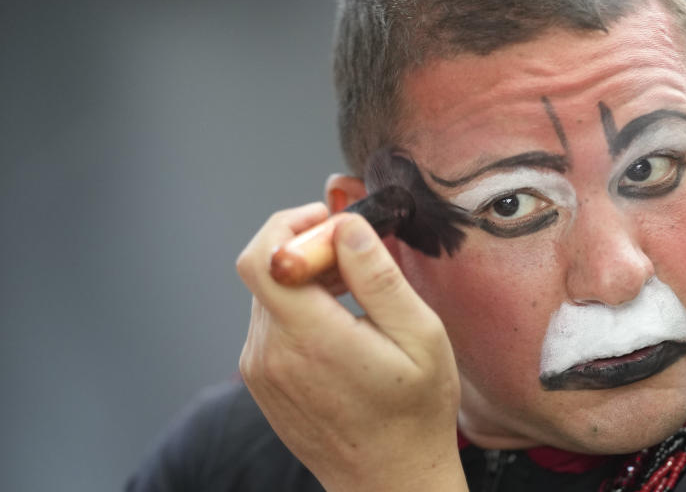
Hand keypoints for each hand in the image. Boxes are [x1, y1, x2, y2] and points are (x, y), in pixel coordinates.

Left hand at [236, 203, 466, 490]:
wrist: (390, 481)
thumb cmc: (415, 412)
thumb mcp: (419, 336)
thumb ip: (378, 276)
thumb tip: (346, 225)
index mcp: (309, 339)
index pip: (263, 258)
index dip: (292, 225)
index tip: (335, 224)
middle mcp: (271, 354)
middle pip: (265, 270)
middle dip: (307, 248)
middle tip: (356, 255)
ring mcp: (261, 371)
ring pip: (269, 295)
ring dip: (305, 278)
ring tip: (355, 293)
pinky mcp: (263, 382)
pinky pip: (270, 323)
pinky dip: (300, 307)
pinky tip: (341, 322)